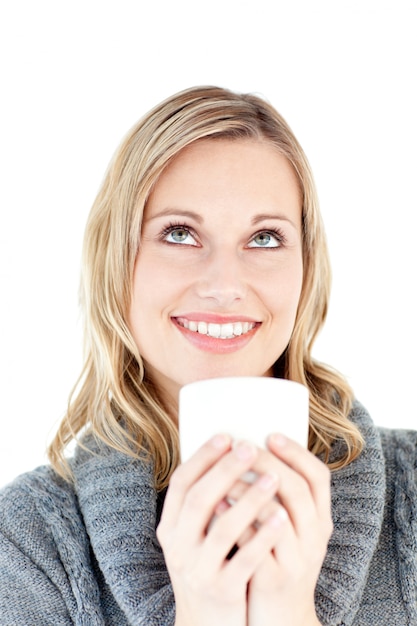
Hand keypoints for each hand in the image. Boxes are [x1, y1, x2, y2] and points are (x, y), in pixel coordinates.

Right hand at [157, 435, 290, 625]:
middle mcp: (178, 546)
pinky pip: (244, 559)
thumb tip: (229, 456)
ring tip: (274, 477)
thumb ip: (205, 505)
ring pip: (223, 528)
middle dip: (226, 469)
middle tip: (250, 447)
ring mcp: (198, 570)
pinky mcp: (221, 590)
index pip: (181, 484)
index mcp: (170, 527)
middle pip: (200, 499)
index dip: (202, 457)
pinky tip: (282, 516)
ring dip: (250, 498)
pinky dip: (263, 535)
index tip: (226, 436)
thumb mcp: (194, 537)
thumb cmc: (207, 567)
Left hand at [235, 435, 331, 625]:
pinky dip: (235, 522)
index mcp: (320, 521)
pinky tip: (217, 505)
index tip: (270, 435)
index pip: (319, 477)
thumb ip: (279, 497)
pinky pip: (253, 546)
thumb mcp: (291, 530)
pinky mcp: (271, 580)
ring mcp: (295, 561)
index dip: (297, 452)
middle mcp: (314, 539)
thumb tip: (251, 452)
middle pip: (295, 489)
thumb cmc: (279, 562)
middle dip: (266, 463)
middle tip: (242, 446)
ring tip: (225, 472)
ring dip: (247, 490)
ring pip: (275, 516)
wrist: (282, 620)